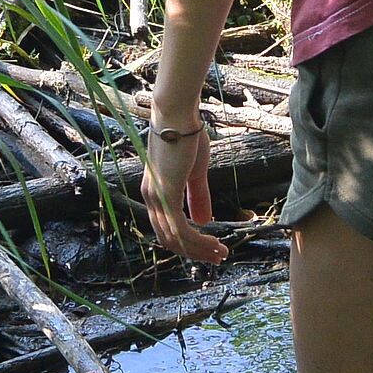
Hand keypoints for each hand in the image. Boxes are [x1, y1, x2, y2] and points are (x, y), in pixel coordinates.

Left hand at [138, 119, 228, 263]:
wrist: (177, 115)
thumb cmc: (186, 136)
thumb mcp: (195, 172)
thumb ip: (198, 197)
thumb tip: (204, 221)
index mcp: (155, 193)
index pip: (167, 228)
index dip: (188, 242)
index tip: (211, 247)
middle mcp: (151, 198)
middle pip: (169, 239)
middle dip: (194, 252)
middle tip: (218, 257)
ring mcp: (157, 197)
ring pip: (175, 238)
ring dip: (199, 250)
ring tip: (221, 253)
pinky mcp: (166, 193)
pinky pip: (181, 228)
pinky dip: (198, 240)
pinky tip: (215, 242)